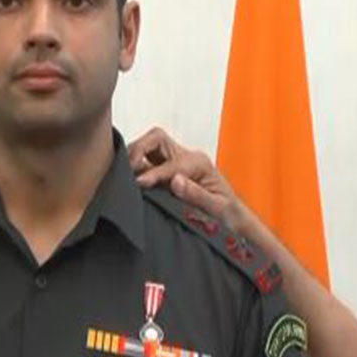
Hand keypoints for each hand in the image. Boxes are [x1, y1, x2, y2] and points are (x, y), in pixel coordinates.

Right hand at [126, 128, 267, 246]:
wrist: (233, 218)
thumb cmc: (227, 214)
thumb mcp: (217, 208)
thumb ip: (196, 194)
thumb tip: (175, 180)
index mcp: (199, 163)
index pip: (171, 164)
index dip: (154, 174)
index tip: (140, 184)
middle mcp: (186, 157)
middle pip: (157, 138)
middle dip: (139, 149)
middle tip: (126, 169)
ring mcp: (175, 162)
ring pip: (149, 146)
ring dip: (135, 155)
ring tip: (122, 174)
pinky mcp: (166, 171)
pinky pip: (146, 161)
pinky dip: (134, 166)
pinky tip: (127, 180)